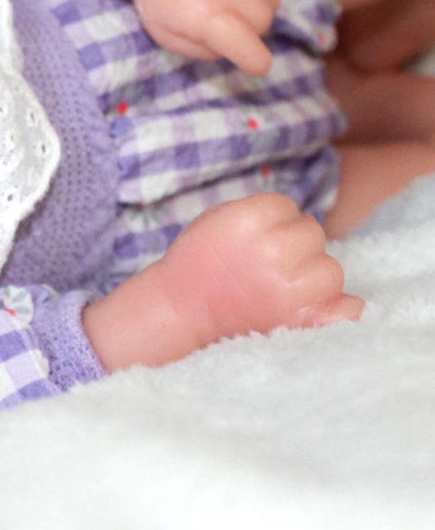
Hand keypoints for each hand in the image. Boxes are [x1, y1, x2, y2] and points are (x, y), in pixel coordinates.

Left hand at [129, 0, 281, 75]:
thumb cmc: (157, 0)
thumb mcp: (170, 38)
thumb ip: (207, 51)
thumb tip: (239, 49)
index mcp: (208, 17)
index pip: (253, 52)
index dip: (255, 63)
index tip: (251, 63)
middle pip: (264, 25)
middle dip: (250, 31)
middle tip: (224, 23)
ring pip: (273, 2)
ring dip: (258, 10)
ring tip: (230, 4)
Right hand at [156, 193, 363, 351]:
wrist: (180, 312)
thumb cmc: (198, 265)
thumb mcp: (217, 220)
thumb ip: (260, 213)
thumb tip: (304, 221)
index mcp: (248, 220)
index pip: (288, 207)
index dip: (273, 223)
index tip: (252, 242)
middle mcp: (273, 251)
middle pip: (313, 235)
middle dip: (294, 248)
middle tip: (265, 267)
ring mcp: (291, 290)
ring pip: (331, 270)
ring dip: (312, 277)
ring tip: (280, 289)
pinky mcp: (305, 321)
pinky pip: (349, 307)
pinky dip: (338, 308)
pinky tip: (315, 307)